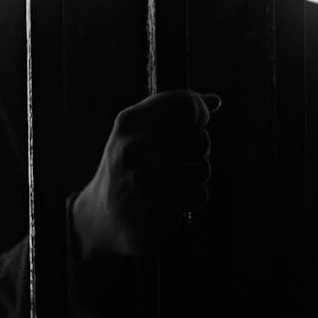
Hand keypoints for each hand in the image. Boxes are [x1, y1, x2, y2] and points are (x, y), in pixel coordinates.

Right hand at [73, 90, 219, 258]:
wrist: (102, 217)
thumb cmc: (126, 167)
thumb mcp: (136, 132)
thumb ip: (172, 112)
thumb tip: (215, 100)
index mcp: (129, 122)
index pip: (185, 103)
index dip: (200, 112)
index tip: (197, 121)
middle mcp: (134, 147)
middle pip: (200, 137)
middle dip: (198, 150)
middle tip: (179, 158)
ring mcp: (144, 179)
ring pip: (203, 167)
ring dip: (196, 176)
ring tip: (175, 180)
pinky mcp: (157, 208)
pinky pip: (199, 194)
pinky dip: (192, 198)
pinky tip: (173, 199)